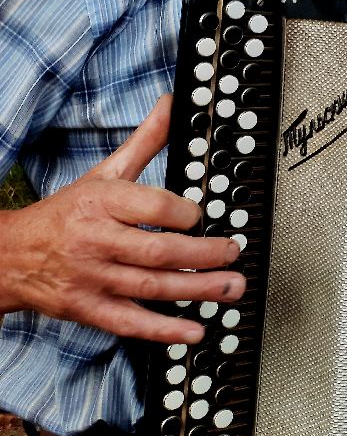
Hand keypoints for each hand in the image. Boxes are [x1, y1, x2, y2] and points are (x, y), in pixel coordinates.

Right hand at [0, 95, 245, 342]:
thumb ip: (145, 142)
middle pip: (157, 250)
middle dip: (203, 255)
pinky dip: (163, 330)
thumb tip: (173, 104)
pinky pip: (129, 322)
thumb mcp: (104, 172)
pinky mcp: (87, 309)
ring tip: (233, 288)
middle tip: (235, 253)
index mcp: (101, 202)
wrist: (10, 255)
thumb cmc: (67, 213)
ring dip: (197, 290)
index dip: (183, 213)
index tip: (203, 216)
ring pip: (150, 286)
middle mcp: (96, 241)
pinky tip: (195, 331)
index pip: (151, 207)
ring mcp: (91, 278)